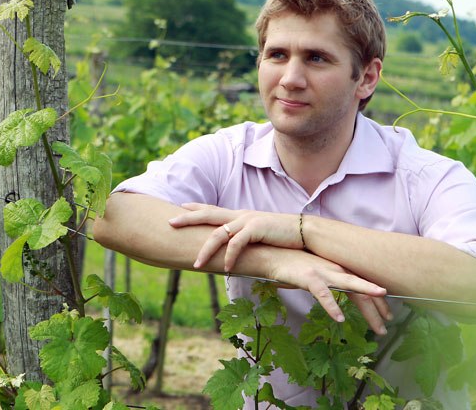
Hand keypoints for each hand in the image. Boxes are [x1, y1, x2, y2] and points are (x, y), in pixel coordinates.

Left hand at [169, 203, 302, 271]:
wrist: (305, 232)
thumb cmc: (283, 237)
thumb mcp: (260, 236)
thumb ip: (245, 240)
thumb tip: (234, 250)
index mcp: (240, 216)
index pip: (213, 210)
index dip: (196, 208)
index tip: (180, 207)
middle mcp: (240, 215)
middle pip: (208, 215)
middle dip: (188, 218)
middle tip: (170, 222)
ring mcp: (248, 221)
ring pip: (219, 234)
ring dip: (206, 250)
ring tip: (196, 264)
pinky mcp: (257, 229)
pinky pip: (237, 244)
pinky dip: (230, 256)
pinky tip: (226, 268)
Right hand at [268, 251, 389, 332]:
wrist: (269, 254)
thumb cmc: (289, 264)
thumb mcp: (314, 273)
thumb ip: (326, 281)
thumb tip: (333, 293)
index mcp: (337, 268)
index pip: (363, 284)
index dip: (377, 299)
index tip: (387, 314)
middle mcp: (335, 268)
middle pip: (363, 289)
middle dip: (378, 308)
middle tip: (387, 326)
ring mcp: (323, 272)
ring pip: (352, 289)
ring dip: (367, 308)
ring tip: (379, 322)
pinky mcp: (308, 277)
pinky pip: (323, 294)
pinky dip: (332, 306)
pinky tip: (340, 318)